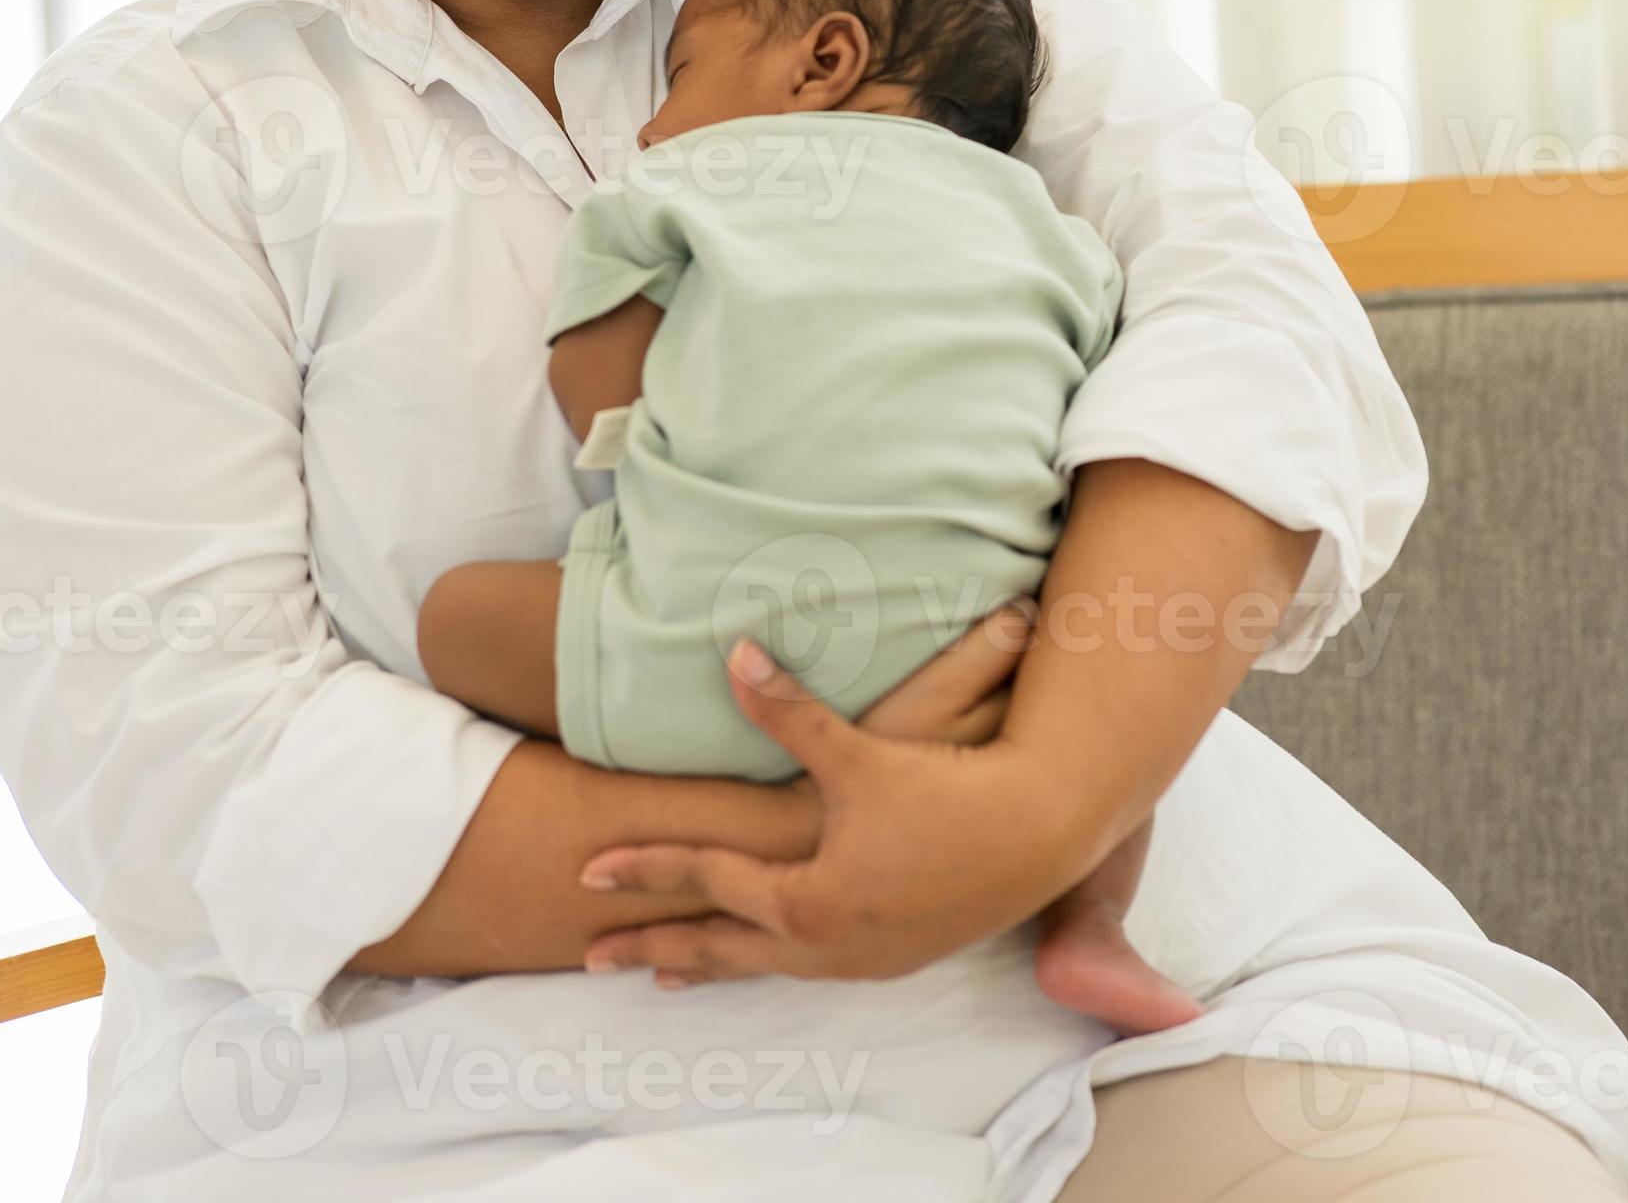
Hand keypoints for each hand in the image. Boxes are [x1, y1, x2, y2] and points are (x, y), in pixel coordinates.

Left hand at [578, 607, 1097, 989]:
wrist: (1042, 836)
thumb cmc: (950, 792)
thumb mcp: (860, 754)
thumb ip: (790, 711)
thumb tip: (734, 654)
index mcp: (805, 900)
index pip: (706, 879)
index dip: (644, 868)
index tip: (586, 870)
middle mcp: (825, 944)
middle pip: (719, 948)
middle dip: (653, 945)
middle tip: (591, 956)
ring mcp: (862, 960)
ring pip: (765, 969)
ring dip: (712, 965)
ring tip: (667, 972)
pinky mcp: (897, 957)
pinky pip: (809, 969)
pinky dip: (768, 965)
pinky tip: (771, 958)